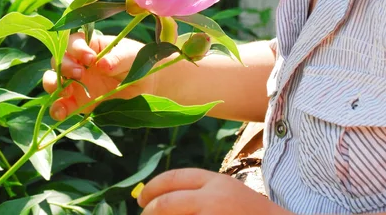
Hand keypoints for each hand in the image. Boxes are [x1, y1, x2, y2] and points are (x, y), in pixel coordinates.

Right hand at [43, 32, 149, 120]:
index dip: (76, 48)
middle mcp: (78, 62)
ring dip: (54, 84)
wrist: (146, 84)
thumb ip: (117, 58)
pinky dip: (57, 108)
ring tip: (67, 90)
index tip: (90, 58)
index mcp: (90, 45)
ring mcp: (76, 82)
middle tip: (80, 73)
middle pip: (58, 60)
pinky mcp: (77, 102)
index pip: (73, 42)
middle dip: (64, 66)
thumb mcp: (131, 55)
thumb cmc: (137, 61)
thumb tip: (101, 64)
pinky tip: (61, 113)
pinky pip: (61, 105)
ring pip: (52, 80)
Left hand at [137, 168, 286, 213]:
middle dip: (150, 212)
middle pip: (167, 203)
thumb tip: (161, 200)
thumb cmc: (249, 213)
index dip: (152, 189)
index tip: (140, 200)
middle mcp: (212, 199)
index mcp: (214, 181)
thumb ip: (199, 192)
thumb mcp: (225, 192)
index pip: (173, 179)